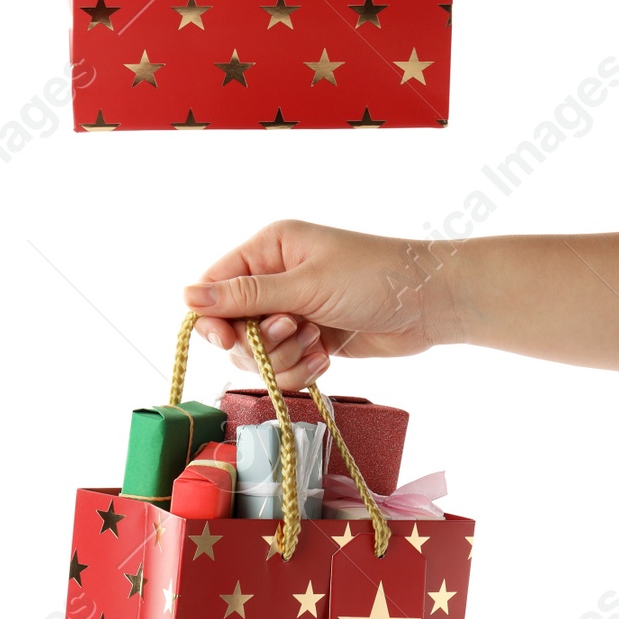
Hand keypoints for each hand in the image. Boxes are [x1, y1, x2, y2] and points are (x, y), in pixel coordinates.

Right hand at [183, 220, 458, 389]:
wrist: (431, 303)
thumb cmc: (374, 278)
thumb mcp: (305, 285)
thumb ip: (245, 296)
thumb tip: (187, 296)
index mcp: (268, 249)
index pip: (214, 286)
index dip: (214, 319)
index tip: (230, 342)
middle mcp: (274, 278)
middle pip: (232, 327)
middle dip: (262, 342)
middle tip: (295, 332)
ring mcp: (292, 311)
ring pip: (258, 354)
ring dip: (285, 358)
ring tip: (318, 342)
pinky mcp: (309, 339)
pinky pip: (284, 367)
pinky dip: (302, 369)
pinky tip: (327, 356)